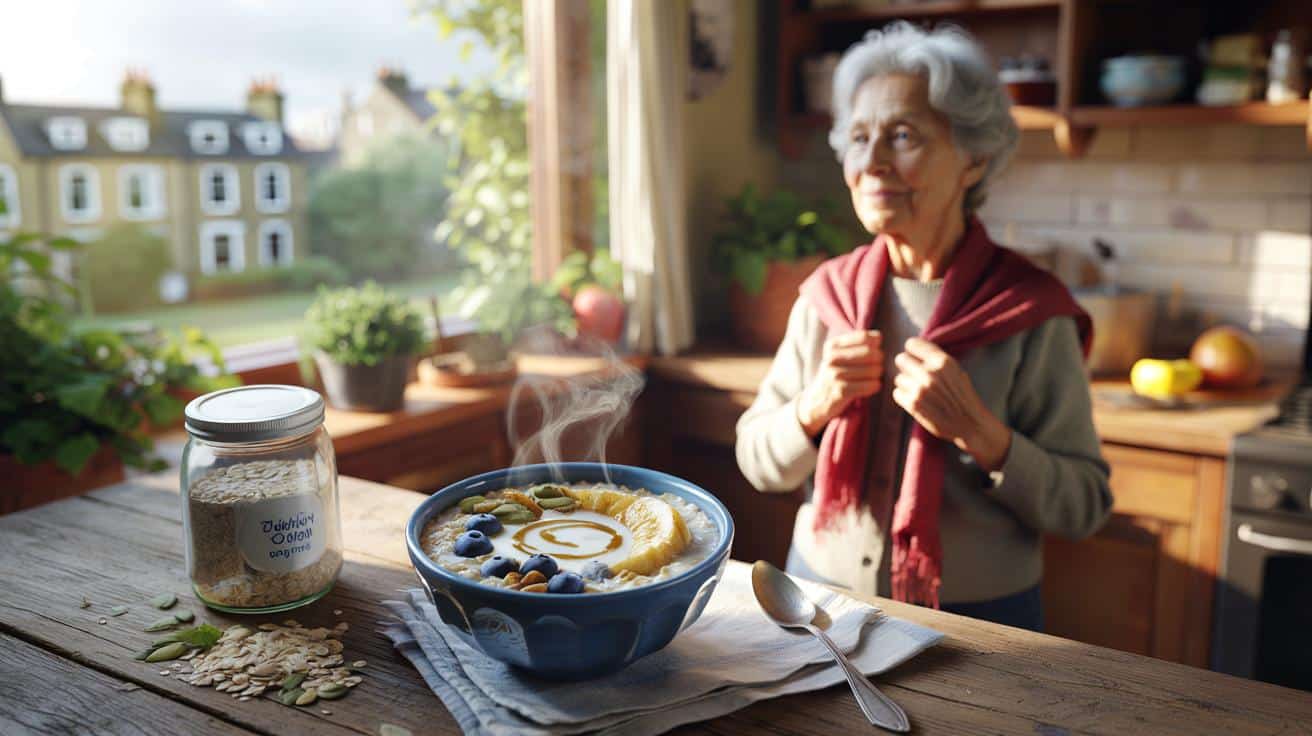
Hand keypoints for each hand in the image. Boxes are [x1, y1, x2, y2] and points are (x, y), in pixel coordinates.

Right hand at [797, 330, 882, 436]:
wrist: (817, 400)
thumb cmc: (835, 374)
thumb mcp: (838, 355)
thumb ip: (857, 344)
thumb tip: (879, 337)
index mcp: (832, 346)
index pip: (864, 337)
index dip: (876, 344)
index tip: (874, 351)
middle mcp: (832, 358)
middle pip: (871, 353)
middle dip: (879, 360)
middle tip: (876, 367)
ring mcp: (835, 375)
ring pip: (873, 370)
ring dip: (877, 375)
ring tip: (872, 378)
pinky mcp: (841, 391)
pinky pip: (870, 385)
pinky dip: (875, 386)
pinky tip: (871, 386)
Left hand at [892, 337, 1011, 471]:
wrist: (970, 424)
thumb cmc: (963, 396)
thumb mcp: (955, 371)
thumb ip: (935, 360)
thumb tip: (913, 349)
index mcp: (942, 361)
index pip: (912, 344)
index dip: (912, 351)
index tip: (915, 357)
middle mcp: (930, 373)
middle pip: (901, 359)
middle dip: (907, 367)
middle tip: (915, 375)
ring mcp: (920, 389)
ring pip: (898, 378)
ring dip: (906, 384)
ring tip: (920, 391)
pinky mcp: (913, 404)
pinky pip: (897, 393)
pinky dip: (904, 397)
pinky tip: (917, 401)